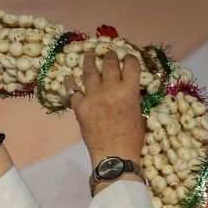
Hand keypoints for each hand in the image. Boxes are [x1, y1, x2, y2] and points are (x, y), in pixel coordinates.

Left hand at [70, 52, 145, 182]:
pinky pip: (72, 91)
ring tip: (88, 54)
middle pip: (109, 64)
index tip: (127, 56)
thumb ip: (132, 98)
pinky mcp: (80, 106)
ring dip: (88, 60)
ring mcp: (93, 96)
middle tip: (108, 52)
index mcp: (129, 90)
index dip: (129, 58)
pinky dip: (70, 83)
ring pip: (89, 72)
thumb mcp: (139, 113)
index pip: (131, 65)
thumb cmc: (132, 138)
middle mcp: (110, 88)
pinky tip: (68, 77)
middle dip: (110, 56)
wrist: (113, 154)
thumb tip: (127, 90)